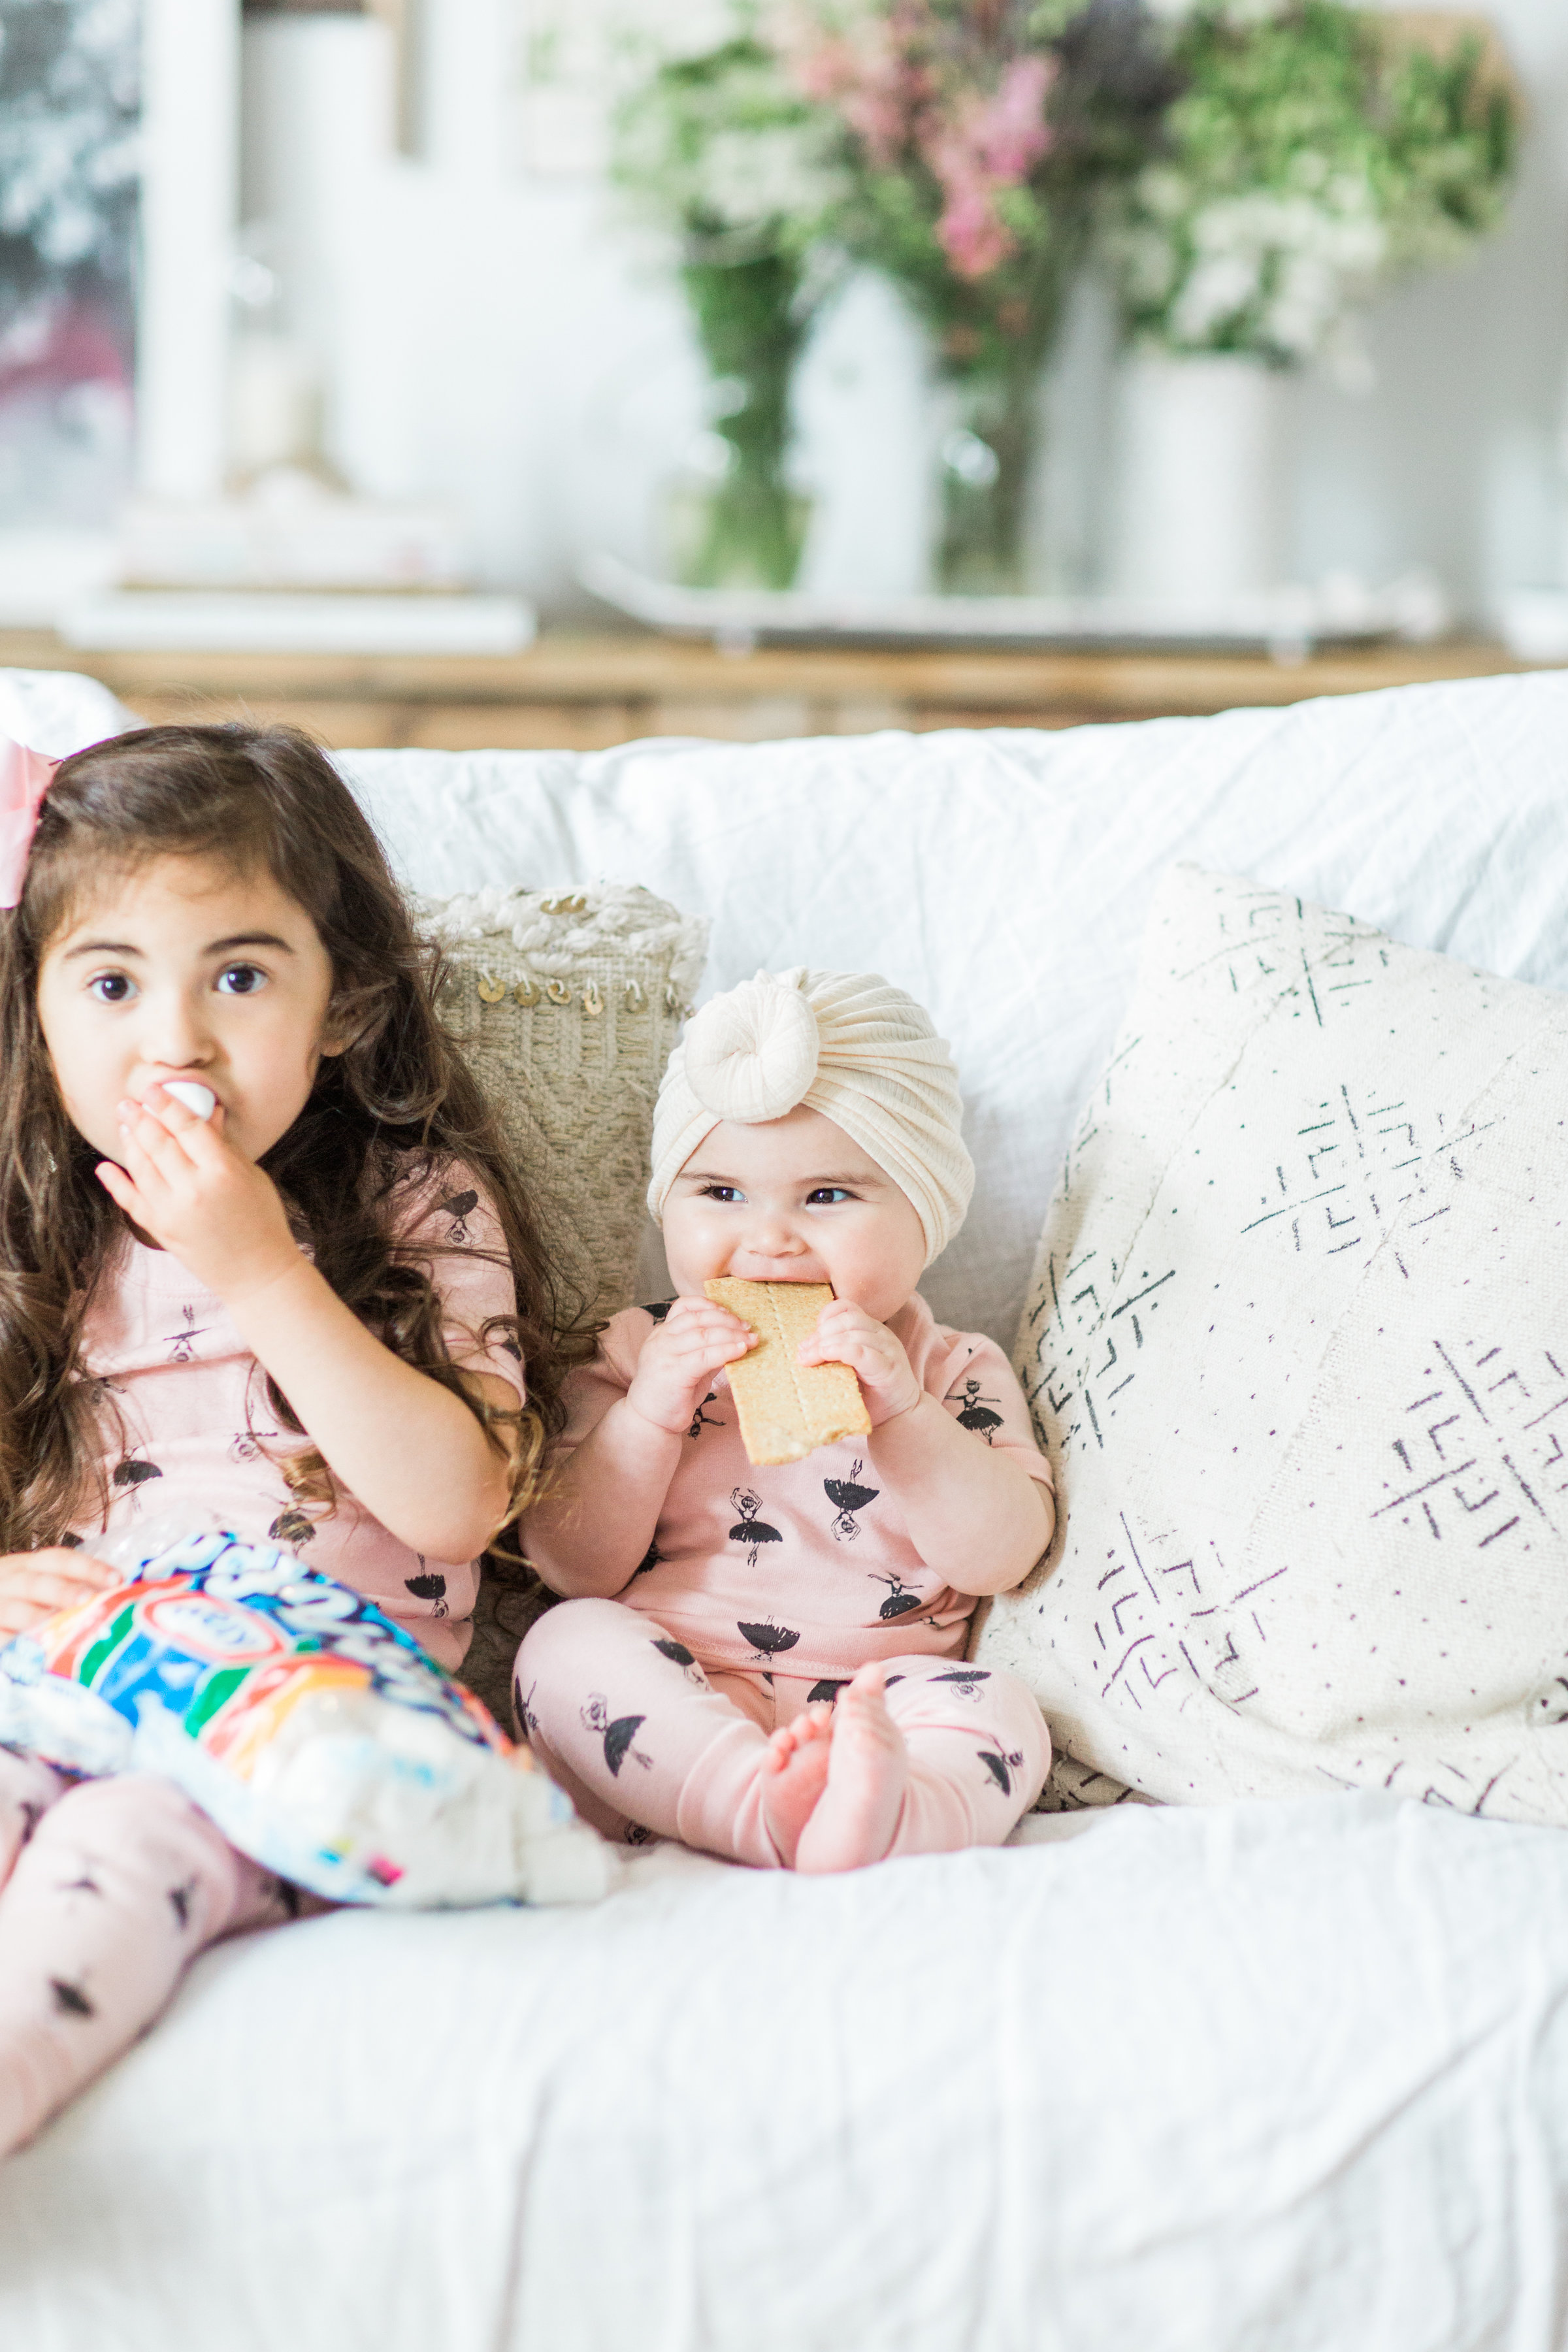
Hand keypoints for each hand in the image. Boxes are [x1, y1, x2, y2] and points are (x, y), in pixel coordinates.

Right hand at [0, 1547, 117, 1639]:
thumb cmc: (17, 1599)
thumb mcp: (36, 1584)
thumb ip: (68, 1587)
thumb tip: (118, 1597)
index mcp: (28, 1566)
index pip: (60, 1560)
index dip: (88, 1567)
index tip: (117, 1579)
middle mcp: (10, 1581)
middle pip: (37, 1583)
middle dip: (63, 1590)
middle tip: (87, 1600)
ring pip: (13, 1610)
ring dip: (37, 1618)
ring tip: (59, 1628)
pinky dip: (13, 1643)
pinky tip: (34, 1653)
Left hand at [95, 1083, 300, 1305]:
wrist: (258, 1273)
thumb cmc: (264, 1222)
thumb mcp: (251, 1177)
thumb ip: (224, 1145)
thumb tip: (208, 1113)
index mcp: (223, 1171)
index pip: (188, 1127)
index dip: (167, 1104)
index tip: (154, 1089)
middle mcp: (193, 1189)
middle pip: (158, 1142)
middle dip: (141, 1118)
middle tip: (129, 1102)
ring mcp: (173, 1211)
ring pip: (141, 1167)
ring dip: (130, 1142)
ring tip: (124, 1125)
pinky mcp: (160, 1230)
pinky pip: (130, 1200)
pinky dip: (115, 1182)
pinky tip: (105, 1166)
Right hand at [624, 1295, 754, 1437]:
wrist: (649, 1421)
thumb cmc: (671, 1394)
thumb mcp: (689, 1365)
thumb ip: (706, 1350)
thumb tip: (736, 1339)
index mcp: (662, 1334)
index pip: (684, 1306)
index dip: (709, 1305)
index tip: (730, 1312)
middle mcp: (661, 1340)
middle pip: (698, 1318)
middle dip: (728, 1320)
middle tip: (748, 1327)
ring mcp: (665, 1355)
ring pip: (704, 1335)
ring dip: (732, 1335)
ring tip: (751, 1339)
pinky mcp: (674, 1373)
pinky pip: (705, 1356)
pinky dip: (726, 1350)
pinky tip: (741, 1350)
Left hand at [798, 1300, 920, 1426]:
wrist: (900, 1417)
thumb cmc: (870, 1394)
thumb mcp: (849, 1368)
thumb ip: (833, 1354)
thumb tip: (801, 1350)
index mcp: (871, 1331)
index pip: (847, 1307)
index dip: (825, 1316)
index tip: (810, 1339)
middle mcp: (881, 1335)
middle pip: (847, 1318)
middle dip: (820, 1333)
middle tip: (803, 1352)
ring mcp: (888, 1349)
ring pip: (852, 1331)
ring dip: (824, 1343)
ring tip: (808, 1359)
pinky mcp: (888, 1367)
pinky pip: (861, 1351)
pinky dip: (839, 1350)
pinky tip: (826, 1356)